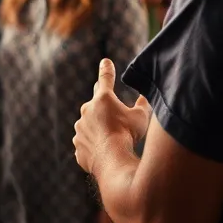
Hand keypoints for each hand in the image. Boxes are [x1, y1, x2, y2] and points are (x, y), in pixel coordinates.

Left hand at [73, 59, 150, 174]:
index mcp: (103, 99)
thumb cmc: (128, 136)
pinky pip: (87, 143)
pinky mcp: (78, 145)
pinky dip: (94, 145)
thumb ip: (142, 104)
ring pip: (89, 124)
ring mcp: (80, 128)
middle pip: (95, 102)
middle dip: (102, 104)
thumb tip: (144, 96)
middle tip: (110, 109)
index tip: (105, 62)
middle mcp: (87, 110)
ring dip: (98, 128)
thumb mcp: (141, 117)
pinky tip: (105, 152)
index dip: (107, 69)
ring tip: (112, 140)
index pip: (106, 79)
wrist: (112, 161)